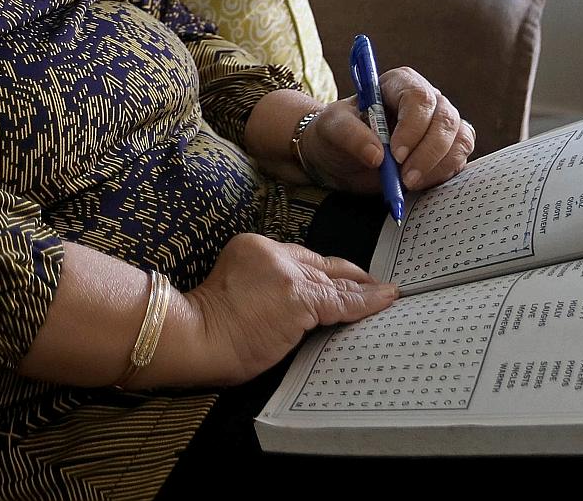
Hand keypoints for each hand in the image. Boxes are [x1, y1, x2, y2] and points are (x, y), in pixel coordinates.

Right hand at [143, 233, 397, 387]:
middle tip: (375, 282)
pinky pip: (342, 300)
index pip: (300, 257)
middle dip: (349, 274)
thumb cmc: (207, 329)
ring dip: (364, 288)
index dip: (325, 269)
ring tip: (386, 292)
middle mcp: (272, 252)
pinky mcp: (298, 298)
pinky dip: (367, 301)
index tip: (342, 276)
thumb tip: (292, 309)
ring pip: (335, 280)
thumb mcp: (233, 290)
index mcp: (253, 247)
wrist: (196, 337)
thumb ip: (264, 287)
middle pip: (321, 263)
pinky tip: (385, 299)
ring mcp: (287, 273)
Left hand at [300, 67, 474, 193]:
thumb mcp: (332, 129)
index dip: (413, 126)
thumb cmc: (336, 134)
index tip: (396, 154)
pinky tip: (420, 184)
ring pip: (458, 139)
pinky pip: (459, 158)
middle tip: (405, 178)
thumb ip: (350, 136)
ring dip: (438, 165)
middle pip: (445, 119)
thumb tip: (377, 155)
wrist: (340, 158)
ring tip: (409, 183)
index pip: (419, 97)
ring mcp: (439, 124)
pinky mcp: (446, 149)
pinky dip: (443, 174)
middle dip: (428, 152)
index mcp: (398, 84)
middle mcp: (425, 101)